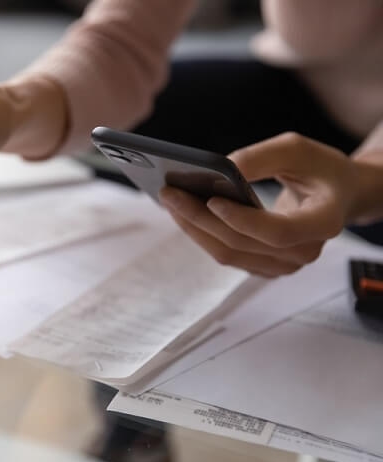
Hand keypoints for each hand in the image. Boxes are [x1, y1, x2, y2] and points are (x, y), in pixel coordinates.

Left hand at [159, 132, 361, 276]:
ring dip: (194, 228)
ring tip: (168, 201)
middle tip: (169, 193)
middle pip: (241, 244)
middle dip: (200, 218)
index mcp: (324, 223)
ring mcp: (282, 265)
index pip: (278, 232)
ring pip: (228, 254)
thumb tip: (219, 168)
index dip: (242, 219)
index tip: (211, 199)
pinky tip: (182, 212)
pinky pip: (226, 253)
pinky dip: (202, 233)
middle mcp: (304, 252)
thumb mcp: (297, 150)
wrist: (338, 195)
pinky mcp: (263, 266)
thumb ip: (260, 158)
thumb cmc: (320, 169)